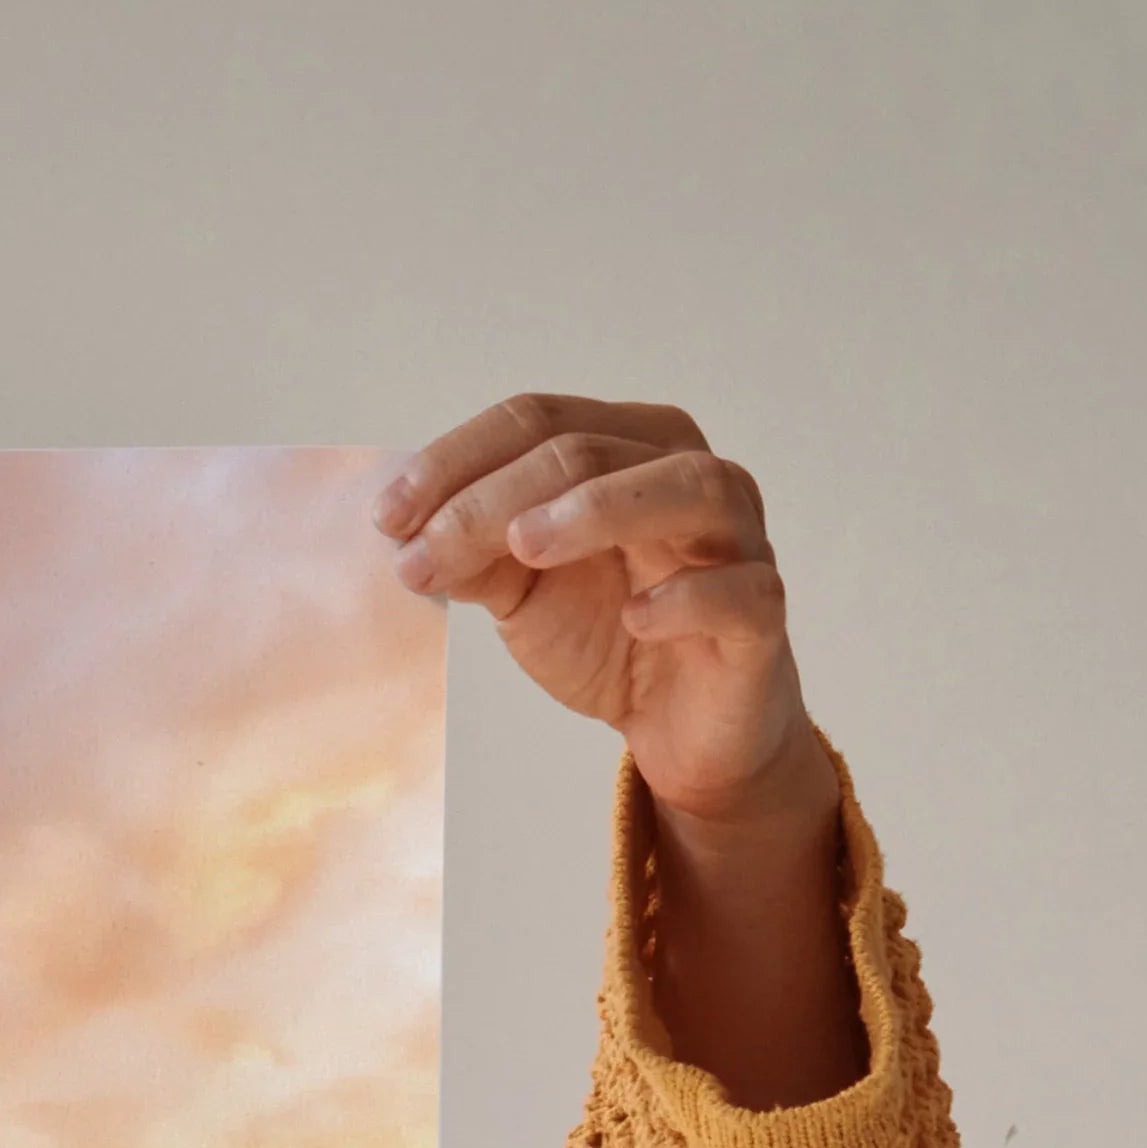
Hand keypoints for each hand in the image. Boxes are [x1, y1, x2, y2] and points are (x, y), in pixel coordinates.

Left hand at [378, 394, 861, 1102]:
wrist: (680, 727)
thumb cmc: (609, 635)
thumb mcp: (523, 592)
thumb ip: (476, 554)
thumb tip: (408, 534)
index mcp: (628, 449)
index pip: (538, 420)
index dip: (456, 460)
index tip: (386, 518)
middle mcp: (688, 475)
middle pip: (591, 450)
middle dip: (494, 498)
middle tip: (424, 552)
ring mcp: (736, 540)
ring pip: (684, 488)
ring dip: (598, 509)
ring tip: (524, 546)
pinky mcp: (760, 615)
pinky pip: (738, 590)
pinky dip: (686, 597)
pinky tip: (636, 616)